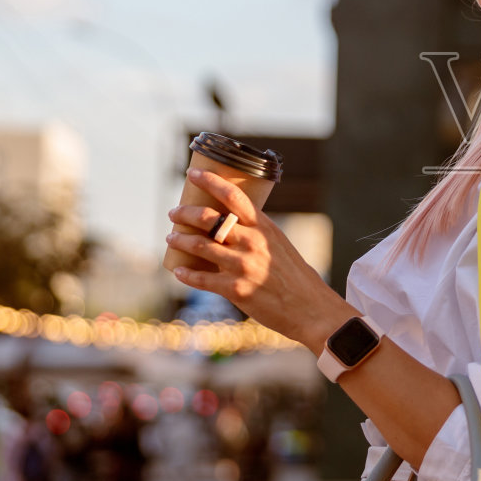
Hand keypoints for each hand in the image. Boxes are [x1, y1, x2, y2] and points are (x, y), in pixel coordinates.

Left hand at [165, 169, 340, 353]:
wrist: (309, 307)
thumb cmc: (294, 276)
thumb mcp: (278, 245)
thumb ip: (255, 235)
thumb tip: (227, 229)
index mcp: (263, 227)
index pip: (232, 196)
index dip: (209, 181)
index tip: (192, 173)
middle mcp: (252, 242)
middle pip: (208, 218)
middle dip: (185, 213)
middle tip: (174, 213)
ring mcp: (243, 266)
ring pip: (199, 246)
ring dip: (179, 240)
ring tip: (171, 237)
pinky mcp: (236, 290)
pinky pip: (201, 279)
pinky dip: (185, 275)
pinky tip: (177, 271)